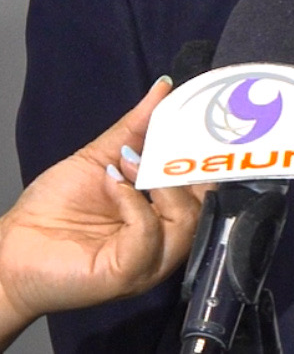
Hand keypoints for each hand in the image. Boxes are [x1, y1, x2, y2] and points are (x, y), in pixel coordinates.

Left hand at [0, 79, 204, 342]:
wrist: (12, 247)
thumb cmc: (54, 207)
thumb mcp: (102, 158)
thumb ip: (137, 128)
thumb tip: (164, 86)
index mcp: (165, 212)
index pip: (206, 183)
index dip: (209, 154)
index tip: (204, 122)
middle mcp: (166, 237)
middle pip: (205, 200)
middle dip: (186, 166)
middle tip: (158, 146)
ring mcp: (153, 258)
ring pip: (187, 218)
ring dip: (158, 185)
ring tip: (124, 166)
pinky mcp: (132, 272)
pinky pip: (150, 234)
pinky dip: (133, 204)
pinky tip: (112, 186)